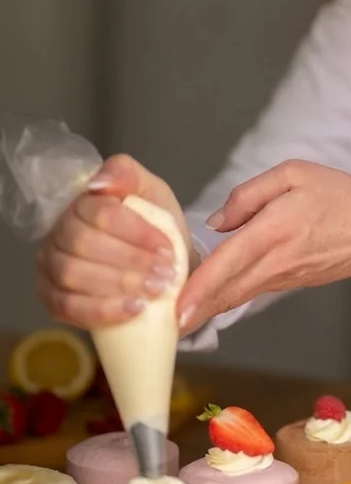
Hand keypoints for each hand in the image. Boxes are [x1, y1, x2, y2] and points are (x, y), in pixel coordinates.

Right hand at [37, 154, 195, 329]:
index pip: (101, 214)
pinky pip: (66, 307)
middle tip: (165, 274)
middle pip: (84, 245)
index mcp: (82, 203)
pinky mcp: (51, 298)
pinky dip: (102, 310)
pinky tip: (133, 309)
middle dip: (130, 261)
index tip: (167, 249)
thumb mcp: (151, 191)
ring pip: (73, 276)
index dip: (136, 232)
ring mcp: (50, 266)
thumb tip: (98, 183)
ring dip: (118, 285)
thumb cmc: (153, 226)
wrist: (159, 263)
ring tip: (154, 291)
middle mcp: (58, 233)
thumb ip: (127, 173)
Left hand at [176, 159, 350, 334]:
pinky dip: (221, 300)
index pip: (230, 262)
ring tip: (169, 318)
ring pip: (233, 297)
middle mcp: (275, 261)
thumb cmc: (339, 197)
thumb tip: (216, 222)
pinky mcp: (284, 284)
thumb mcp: (296, 174)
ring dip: (202, 309)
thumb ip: (250, 193)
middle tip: (158, 327)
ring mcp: (280, 278)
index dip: (201, 288)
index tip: (178, 312)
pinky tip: (200, 301)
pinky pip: (246, 292)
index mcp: (275, 230)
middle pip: (225, 292)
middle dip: (192, 313)